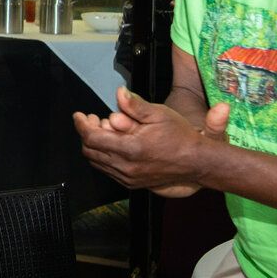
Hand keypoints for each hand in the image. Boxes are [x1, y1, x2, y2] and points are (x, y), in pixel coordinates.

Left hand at [74, 88, 226, 195]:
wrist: (196, 162)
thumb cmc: (180, 136)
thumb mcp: (159, 114)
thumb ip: (135, 105)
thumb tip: (119, 93)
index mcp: (131, 148)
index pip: (92, 138)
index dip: (82, 124)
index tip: (80, 115)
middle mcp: (126, 167)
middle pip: (89, 150)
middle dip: (87, 132)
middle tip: (95, 119)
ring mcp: (128, 178)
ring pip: (96, 161)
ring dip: (95, 145)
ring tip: (107, 130)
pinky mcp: (131, 183)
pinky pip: (107, 170)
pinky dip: (104, 156)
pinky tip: (114, 144)